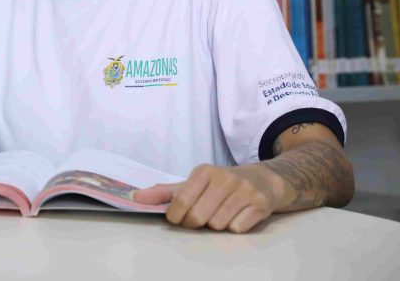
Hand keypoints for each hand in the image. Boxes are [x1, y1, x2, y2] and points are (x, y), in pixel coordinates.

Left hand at [134, 163, 284, 232]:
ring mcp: (244, 190)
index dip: (176, 217)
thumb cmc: (222, 184)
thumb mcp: (194, 183)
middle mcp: (223, 178)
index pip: (180, 202)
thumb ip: (165, 192)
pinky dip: (235, 227)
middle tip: (202, 217)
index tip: (179, 218)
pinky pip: (238, 228)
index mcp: (203, 171)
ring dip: (217, 225)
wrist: (265, 179)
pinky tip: (238, 215)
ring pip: (218, 225)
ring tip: (222, 213)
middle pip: (198, 217)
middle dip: (196, 223)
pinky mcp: (261, 203)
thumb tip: (135, 197)